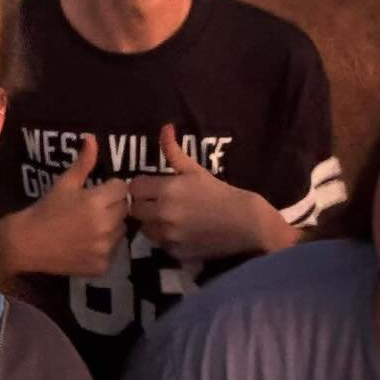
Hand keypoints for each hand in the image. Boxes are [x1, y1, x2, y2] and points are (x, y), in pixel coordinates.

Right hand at [5, 134, 130, 277]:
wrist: (27, 243)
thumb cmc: (46, 209)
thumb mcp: (64, 183)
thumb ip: (83, 162)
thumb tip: (92, 137)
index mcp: (96, 202)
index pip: (121, 188)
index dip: (111, 187)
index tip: (98, 191)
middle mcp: (104, 226)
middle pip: (124, 209)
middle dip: (112, 206)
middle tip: (94, 208)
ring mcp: (104, 248)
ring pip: (121, 230)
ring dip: (111, 226)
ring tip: (91, 226)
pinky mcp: (101, 266)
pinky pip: (113, 251)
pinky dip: (104, 247)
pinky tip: (88, 243)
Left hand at [127, 124, 297, 261]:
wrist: (245, 223)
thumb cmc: (219, 193)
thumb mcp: (195, 170)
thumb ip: (173, 151)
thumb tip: (165, 127)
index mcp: (167, 189)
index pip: (134, 188)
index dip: (141, 186)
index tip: (150, 187)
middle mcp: (163, 213)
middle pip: (135, 209)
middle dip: (143, 204)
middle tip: (157, 202)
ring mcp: (169, 235)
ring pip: (144, 229)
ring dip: (151, 223)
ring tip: (168, 218)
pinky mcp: (175, 252)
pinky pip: (159, 244)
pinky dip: (165, 238)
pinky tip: (179, 232)